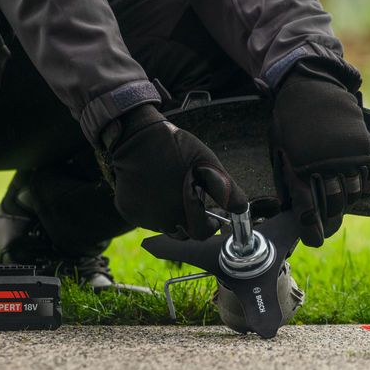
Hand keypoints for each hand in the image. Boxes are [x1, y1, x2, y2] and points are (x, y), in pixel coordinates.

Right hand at [99, 104, 247, 238]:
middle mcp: (161, 220)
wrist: (137, 135)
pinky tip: (156, 189)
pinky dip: (154, 209)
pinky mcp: (128, 210)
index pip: (202, 233)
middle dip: (192, 220)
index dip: (211, 225)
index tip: (212, 213)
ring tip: (173, 189)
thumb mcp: (207, 164)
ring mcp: (143, 217)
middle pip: (183, 233)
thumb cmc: (176, 147)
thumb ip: (227, 190)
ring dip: (173, 215)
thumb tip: (242, 210)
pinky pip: (147, 217)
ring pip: (165, 226)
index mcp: (183, 210)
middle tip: (192, 197)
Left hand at [271, 60, 369, 246]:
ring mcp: (347, 155)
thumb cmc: (289, 121)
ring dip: (348, 202)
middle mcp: (325, 164)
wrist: (310, 87)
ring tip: (341, 202)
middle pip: (334, 205)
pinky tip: (359, 187)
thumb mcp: (279, 152)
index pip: (308, 210)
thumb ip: (286, 182)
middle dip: (331, 220)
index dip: (312, 231)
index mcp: (299, 167)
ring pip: (354, 193)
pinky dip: (367, 187)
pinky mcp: (364, 146)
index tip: (315, 241)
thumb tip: (289, 211)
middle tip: (329, 225)